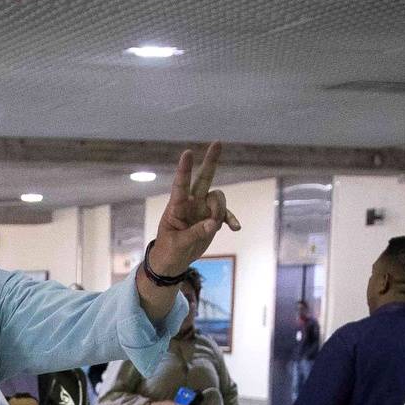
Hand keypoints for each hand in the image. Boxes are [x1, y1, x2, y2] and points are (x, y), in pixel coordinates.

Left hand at [148, 143, 240, 277]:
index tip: (187, 153)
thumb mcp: (178, 244)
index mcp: (176, 206)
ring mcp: (202, 209)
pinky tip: (236, 228)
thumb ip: (195, 233)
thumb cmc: (169, 250)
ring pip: (218, 198)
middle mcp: (191, 203)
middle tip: (218, 143)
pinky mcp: (212, 219)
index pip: (180, 185)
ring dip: (220, 210)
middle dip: (211, 161)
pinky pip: (226, 214)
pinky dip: (231, 219)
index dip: (184, 169)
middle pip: (203, 179)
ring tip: (214, 226)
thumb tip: (214, 224)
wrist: (173, 261)